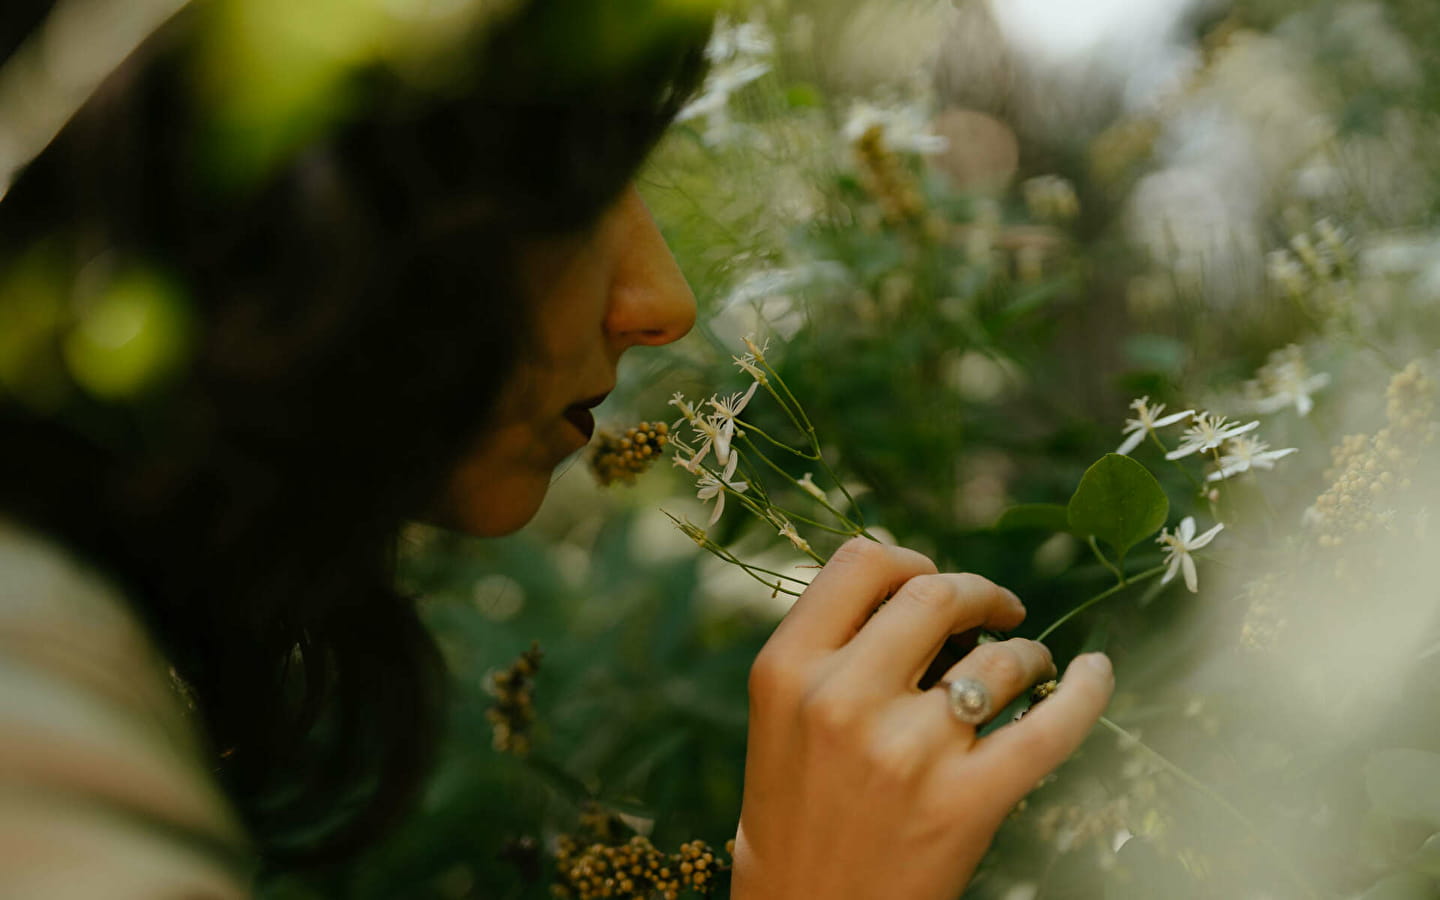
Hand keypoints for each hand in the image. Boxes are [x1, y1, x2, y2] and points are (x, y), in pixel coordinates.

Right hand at [731, 538, 1113, 899]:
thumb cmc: (795, 809)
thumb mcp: (781, 714)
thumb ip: (831, 646)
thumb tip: (920, 585)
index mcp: (787, 669)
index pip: (860, 564)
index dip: (908, 560)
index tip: (931, 581)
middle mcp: (842, 698)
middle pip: (934, 592)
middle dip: (978, 593)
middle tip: (996, 610)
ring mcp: (907, 750)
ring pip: (998, 658)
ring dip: (1025, 653)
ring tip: (1027, 668)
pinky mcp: (965, 802)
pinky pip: (1050, 726)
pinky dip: (1086, 691)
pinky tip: (1094, 672)